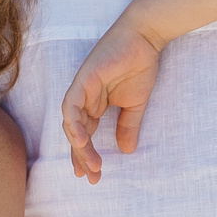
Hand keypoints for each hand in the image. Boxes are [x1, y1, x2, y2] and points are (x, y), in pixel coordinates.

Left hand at [63, 11, 163, 181]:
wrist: (145, 39)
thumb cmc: (140, 66)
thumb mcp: (135, 104)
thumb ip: (128, 126)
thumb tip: (126, 151)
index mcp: (95, 105)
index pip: (85, 135)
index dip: (86, 156)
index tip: (93, 176)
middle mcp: (84, 99)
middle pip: (75, 133)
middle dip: (81, 157)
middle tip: (91, 177)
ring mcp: (81, 89)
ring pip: (71, 123)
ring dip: (79, 146)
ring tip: (91, 164)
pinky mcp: (83, 80)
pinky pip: (71, 106)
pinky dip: (73, 123)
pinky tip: (81, 140)